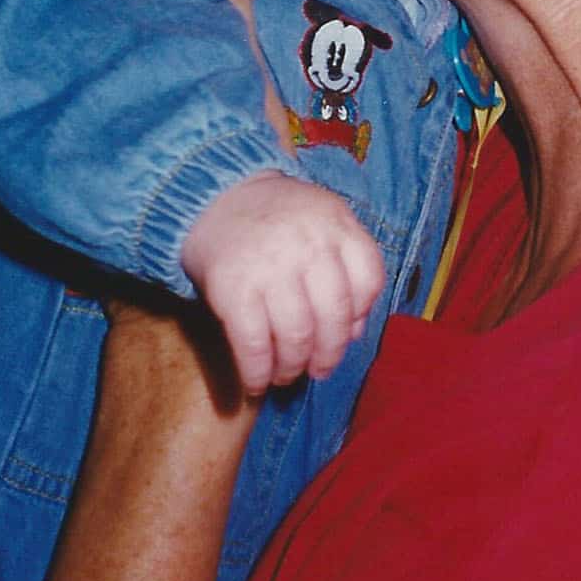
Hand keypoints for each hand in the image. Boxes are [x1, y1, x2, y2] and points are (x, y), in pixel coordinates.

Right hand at [181, 174, 384, 395]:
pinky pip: (254, 344)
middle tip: (320, 369)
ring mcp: (270, 266)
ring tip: (287, 374)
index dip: (362, 314)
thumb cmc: (276, 220)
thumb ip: (346, 267)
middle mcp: (308, 243)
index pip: (369, 279)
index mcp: (335, 222)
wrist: (211, 198)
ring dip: (293, 367)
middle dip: (329, 354)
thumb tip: (356, 332)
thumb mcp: (321, 223)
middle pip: (335, 316)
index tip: (348, 331)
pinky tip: (257, 383)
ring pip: (297, 336)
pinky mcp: (233, 288)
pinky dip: (257, 373)